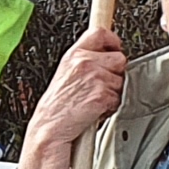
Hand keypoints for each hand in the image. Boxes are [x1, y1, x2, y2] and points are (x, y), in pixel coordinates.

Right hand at [11, 27, 127, 168]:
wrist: (47, 135)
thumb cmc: (54, 114)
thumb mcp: (65, 80)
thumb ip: (84, 64)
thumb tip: (107, 56)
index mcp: (72, 56)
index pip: (101, 33)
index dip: (112, 42)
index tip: (113, 50)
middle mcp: (83, 62)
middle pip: (119, 58)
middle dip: (114, 75)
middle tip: (99, 91)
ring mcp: (92, 78)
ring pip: (121, 80)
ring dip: (113, 94)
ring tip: (92, 105)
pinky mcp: (100, 95)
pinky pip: (118, 98)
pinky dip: (110, 108)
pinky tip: (94, 114)